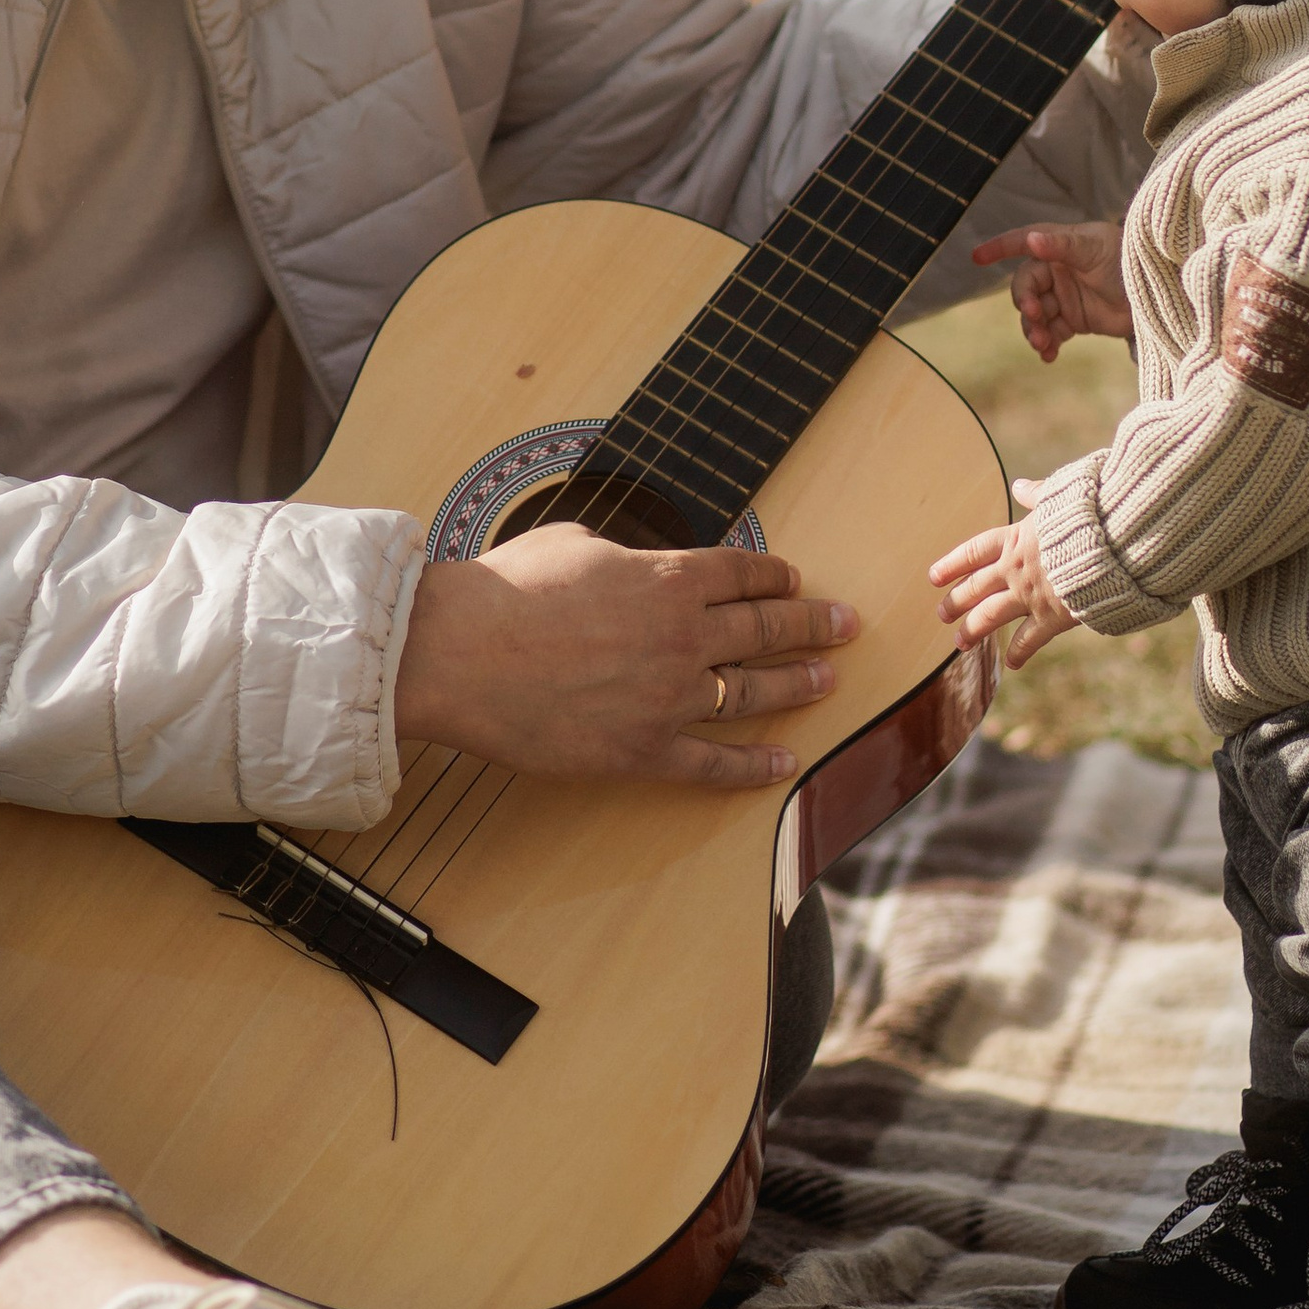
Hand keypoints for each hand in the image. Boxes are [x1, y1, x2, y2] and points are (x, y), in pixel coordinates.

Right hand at [392, 526, 856, 790]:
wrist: (462, 654)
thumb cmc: (506, 591)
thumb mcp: (570, 540)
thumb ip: (615, 552)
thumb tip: (624, 560)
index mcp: (667, 578)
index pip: (742, 573)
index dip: (776, 576)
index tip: (796, 580)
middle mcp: (683, 637)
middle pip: (766, 630)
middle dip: (814, 625)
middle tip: (847, 625)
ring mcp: (669, 699)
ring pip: (753, 693)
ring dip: (797, 687)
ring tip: (828, 683)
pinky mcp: (644, 751)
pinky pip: (714, 764)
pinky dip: (754, 767)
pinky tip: (784, 765)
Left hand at [929, 494, 1077, 667]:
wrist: (1111, 542)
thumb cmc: (1086, 514)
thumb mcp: (1058, 496)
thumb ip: (1036, 494)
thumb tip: (1019, 485)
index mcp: (1014, 538)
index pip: (973, 552)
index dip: (952, 565)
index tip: (934, 577)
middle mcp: (1015, 569)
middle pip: (976, 587)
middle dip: (956, 601)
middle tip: (941, 614)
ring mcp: (1030, 594)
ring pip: (990, 616)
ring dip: (973, 630)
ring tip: (959, 642)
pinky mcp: (1052, 616)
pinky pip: (1029, 639)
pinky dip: (1019, 652)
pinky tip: (1011, 663)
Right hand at [971, 218, 1132, 363]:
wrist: (1159, 294)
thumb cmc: (1127, 259)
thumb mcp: (1095, 248)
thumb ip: (1062, 246)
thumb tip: (1032, 240)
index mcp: (1057, 246)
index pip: (1021, 243)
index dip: (999, 248)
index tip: (977, 257)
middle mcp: (1055, 270)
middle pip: (1025, 287)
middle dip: (1025, 302)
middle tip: (1035, 315)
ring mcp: (1063, 297)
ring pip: (1035, 314)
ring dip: (1034, 328)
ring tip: (1043, 343)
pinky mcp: (1073, 320)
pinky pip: (1051, 334)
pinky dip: (1047, 345)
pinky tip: (1048, 356)